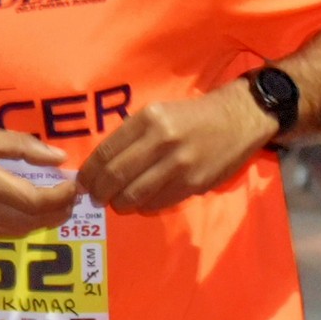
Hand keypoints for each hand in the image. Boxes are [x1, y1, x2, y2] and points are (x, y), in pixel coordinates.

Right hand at [0, 127, 79, 242]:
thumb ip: (20, 146)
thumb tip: (57, 157)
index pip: (34, 200)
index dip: (61, 197)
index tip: (74, 187)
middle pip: (32, 221)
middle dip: (58, 212)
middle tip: (71, 198)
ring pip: (19, 232)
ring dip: (42, 221)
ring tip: (55, 206)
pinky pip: (0, 234)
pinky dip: (19, 225)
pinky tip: (22, 211)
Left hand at [77, 84, 276, 214]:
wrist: (237, 120)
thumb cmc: (192, 117)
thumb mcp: (158, 113)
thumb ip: (132, 136)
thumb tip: (102, 166)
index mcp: (148, 119)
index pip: (107, 152)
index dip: (89, 172)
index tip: (83, 182)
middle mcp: (161, 140)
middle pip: (116, 176)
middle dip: (99, 192)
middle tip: (95, 197)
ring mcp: (178, 164)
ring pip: (134, 194)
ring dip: (119, 203)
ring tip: (116, 203)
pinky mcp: (192, 184)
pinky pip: (157, 203)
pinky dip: (144, 206)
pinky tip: (142, 202)